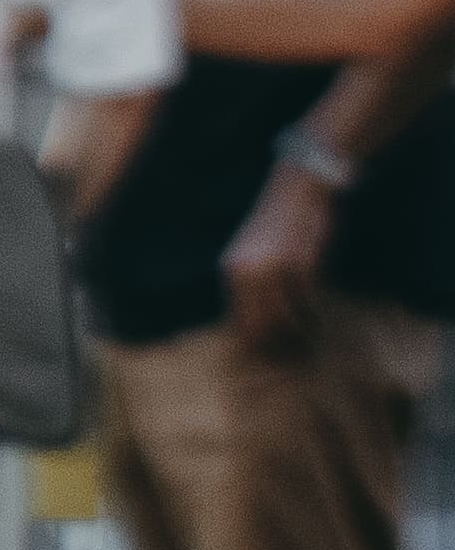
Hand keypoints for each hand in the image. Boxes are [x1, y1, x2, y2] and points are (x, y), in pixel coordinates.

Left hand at [226, 160, 336, 354]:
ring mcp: (272, 269)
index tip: (269, 358)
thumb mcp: (256, 255)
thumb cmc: (281, 226)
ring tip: (307, 340)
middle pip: (259, 327)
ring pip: (284, 318)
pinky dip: (313, 314)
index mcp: (233, 271)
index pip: (239, 322)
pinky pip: (306, 301)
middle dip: (277, 346)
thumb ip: (253, 285)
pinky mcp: (299, 264)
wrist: (298, 190)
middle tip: (292, 357)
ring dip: (298, 333)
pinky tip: (316, 318)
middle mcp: (247, 273)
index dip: (255, 345)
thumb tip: (259, 323)